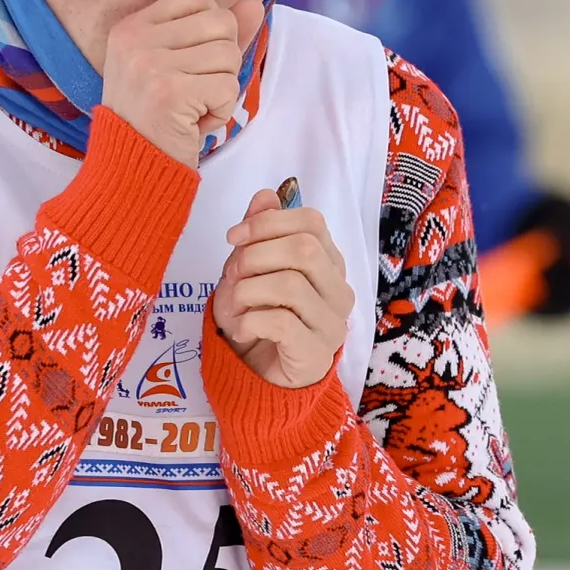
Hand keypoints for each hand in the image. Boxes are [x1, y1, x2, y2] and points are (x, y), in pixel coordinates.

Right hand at [99, 0, 267, 166]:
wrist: (131, 169)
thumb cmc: (158, 117)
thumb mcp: (180, 65)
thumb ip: (215, 32)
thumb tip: (254, 4)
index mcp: (132, 26)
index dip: (210, 26)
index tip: (189, 60)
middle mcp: (135, 39)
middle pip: (221, 21)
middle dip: (223, 60)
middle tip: (195, 89)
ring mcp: (149, 64)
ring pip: (229, 54)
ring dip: (224, 87)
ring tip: (194, 107)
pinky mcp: (168, 92)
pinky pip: (229, 87)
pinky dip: (222, 111)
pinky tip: (196, 122)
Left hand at [211, 187, 353, 387]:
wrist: (262, 376)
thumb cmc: (259, 316)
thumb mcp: (250, 269)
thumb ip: (260, 233)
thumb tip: (266, 194)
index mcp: (328, 262)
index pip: (312, 222)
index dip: (267, 222)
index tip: (233, 237)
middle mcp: (338, 290)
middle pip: (304, 249)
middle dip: (254, 257)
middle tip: (231, 276)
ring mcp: (332, 323)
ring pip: (290, 285)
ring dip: (247, 292)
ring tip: (234, 306)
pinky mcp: (316, 354)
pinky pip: (281, 322)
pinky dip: (249, 321)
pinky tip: (241, 330)